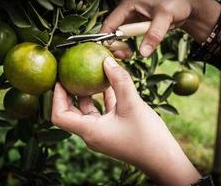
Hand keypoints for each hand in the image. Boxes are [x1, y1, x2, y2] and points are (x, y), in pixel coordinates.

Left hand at [52, 57, 199, 184]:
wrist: (163, 159)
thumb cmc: (147, 137)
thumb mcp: (132, 104)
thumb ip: (119, 81)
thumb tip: (107, 61)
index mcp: (90, 131)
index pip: (60, 116)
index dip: (56, 97)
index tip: (60, 80)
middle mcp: (92, 133)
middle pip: (71, 112)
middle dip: (69, 93)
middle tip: (70, 73)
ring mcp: (102, 132)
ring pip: (88, 111)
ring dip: (87, 94)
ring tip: (88, 74)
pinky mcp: (113, 130)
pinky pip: (103, 111)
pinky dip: (103, 98)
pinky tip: (109, 84)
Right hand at [101, 0, 220, 56]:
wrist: (188, 5)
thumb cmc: (177, 5)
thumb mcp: (165, 18)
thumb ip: (153, 35)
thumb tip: (142, 53)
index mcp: (128, 2)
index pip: (110, 22)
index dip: (106, 37)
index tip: (107, 52)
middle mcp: (127, 8)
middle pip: (112, 29)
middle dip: (114, 43)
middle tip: (123, 56)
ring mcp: (131, 16)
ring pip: (118, 34)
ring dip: (121, 45)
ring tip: (128, 54)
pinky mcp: (136, 23)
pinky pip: (127, 36)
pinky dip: (127, 44)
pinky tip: (131, 52)